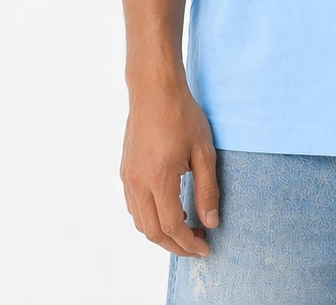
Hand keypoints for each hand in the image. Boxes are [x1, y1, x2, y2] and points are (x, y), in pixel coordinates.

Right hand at [120, 74, 220, 257]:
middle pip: (152, 231)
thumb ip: (207, 190)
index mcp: (158, 178)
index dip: (189, 242)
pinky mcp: (125, 171)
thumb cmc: (182, 115)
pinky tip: (168, 211)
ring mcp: (127, 177)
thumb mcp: (204, 151)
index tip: (205, 247)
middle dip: (175, 245)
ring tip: (186, 229)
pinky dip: (149, 218)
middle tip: (197, 244)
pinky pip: (133, 206)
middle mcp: (137, 182)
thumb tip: (210, 223)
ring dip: (161, 234)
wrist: (154, 89)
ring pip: (140, 222)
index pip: (171, 226)